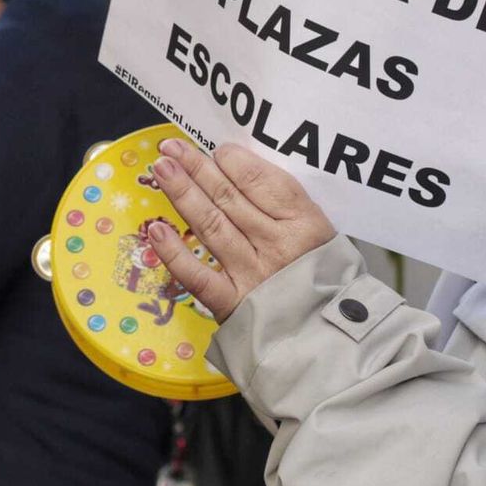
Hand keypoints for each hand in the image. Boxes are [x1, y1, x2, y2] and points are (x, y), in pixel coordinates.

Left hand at [146, 139, 336, 322]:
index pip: (262, 182)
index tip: (216, 150)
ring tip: (162, 168)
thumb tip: (240, 168)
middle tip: (172, 147)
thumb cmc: (321, 278)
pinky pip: (198, 275)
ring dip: (183, 193)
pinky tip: (157, 230)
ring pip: (211, 224)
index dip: (234, 161)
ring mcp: (251, 274)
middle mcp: (276, 245)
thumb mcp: (318, 233)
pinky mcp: (232, 304)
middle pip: (230, 198)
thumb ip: (283, 205)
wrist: (328, 338)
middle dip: (198, 168)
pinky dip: (175, 253)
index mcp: (304, 223)